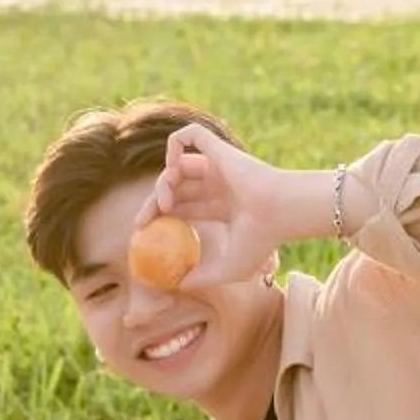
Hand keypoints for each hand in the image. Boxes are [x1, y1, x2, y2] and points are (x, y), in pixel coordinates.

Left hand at [138, 124, 292, 290]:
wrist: (277, 212)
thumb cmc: (261, 240)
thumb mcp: (228, 268)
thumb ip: (202, 277)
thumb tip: (179, 285)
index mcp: (224, 206)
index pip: (185, 206)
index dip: (162, 215)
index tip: (145, 231)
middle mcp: (220, 183)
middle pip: (176, 187)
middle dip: (154, 203)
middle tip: (142, 222)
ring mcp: (219, 164)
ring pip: (178, 165)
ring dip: (162, 183)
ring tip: (165, 204)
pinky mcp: (219, 149)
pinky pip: (191, 134)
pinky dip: (174, 145)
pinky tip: (171, 167)